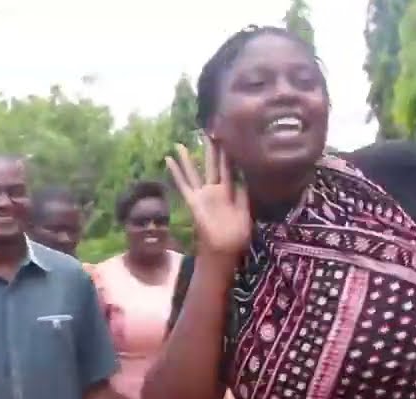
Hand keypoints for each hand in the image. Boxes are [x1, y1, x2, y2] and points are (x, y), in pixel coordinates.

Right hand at [166, 140, 251, 258]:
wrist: (223, 250)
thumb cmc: (237, 235)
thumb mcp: (246, 213)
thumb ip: (244, 195)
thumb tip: (243, 176)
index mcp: (229, 192)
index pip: (228, 168)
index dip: (227, 154)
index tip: (226, 138)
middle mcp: (214, 190)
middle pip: (211, 165)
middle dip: (209, 149)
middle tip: (207, 131)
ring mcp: (201, 195)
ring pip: (194, 172)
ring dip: (187, 158)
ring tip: (180, 143)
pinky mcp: (192, 201)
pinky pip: (182, 183)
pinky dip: (175, 172)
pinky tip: (168, 160)